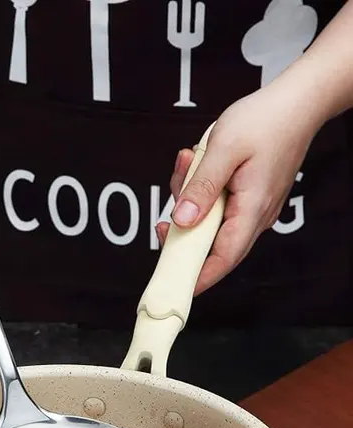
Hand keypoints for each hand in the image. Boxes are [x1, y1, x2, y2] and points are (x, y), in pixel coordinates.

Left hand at [157, 85, 321, 294]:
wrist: (298, 101)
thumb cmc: (266, 120)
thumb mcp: (224, 149)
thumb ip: (201, 187)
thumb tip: (182, 221)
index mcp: (251, 209)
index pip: (223, 259)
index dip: (198, 277)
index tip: (174, 285)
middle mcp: (254, 215)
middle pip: (210, 242)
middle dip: (183, 228)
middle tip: (169, 205)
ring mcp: (252, 207)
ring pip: (209, 220)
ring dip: (190, 198)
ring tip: (190, 161)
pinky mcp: (247, 197)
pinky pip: (216, 205)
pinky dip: (201, 189)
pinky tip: (198, 162)